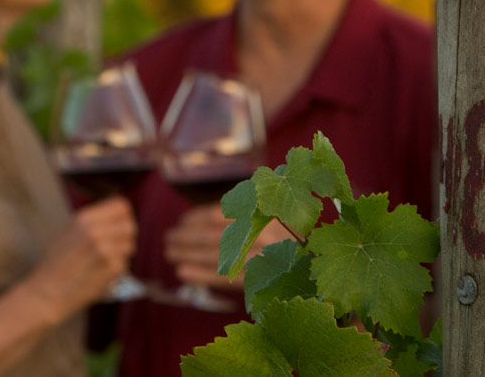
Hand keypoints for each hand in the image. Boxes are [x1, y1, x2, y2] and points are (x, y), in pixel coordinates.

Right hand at [22, 196, 136, 321]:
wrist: (44, 294)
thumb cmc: (56, 264)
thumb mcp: (70, 231)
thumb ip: (94, 222)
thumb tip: (120, 217)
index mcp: (85, 218)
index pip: (122, 206)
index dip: (124, 216)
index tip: (119, 226)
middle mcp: (96, 230)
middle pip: (130, 226)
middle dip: (126, 237)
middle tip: (115, 247)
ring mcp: (104, 250)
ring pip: (130, 246)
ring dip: (121, 255)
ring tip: (103, 263)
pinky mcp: (110, 269)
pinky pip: (125, 265)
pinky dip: (116, 272)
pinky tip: (99, 275)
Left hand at [164, 203, 287, 289]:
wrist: (316, 261)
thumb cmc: (292, 232)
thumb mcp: (275, 209)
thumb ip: (251, 204)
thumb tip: (214, 209)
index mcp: (262, 212)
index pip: (222, 215)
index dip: (198, 218)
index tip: (182, 221)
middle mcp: (260, 234)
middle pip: (214, 235)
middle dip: (188, 236)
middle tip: (168, 238)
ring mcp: (260, 257)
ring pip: (216, 255)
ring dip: (189, 253)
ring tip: (169, 253)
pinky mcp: (260, 280)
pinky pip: (226, 278)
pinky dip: (202, 274)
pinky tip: (183, 272)